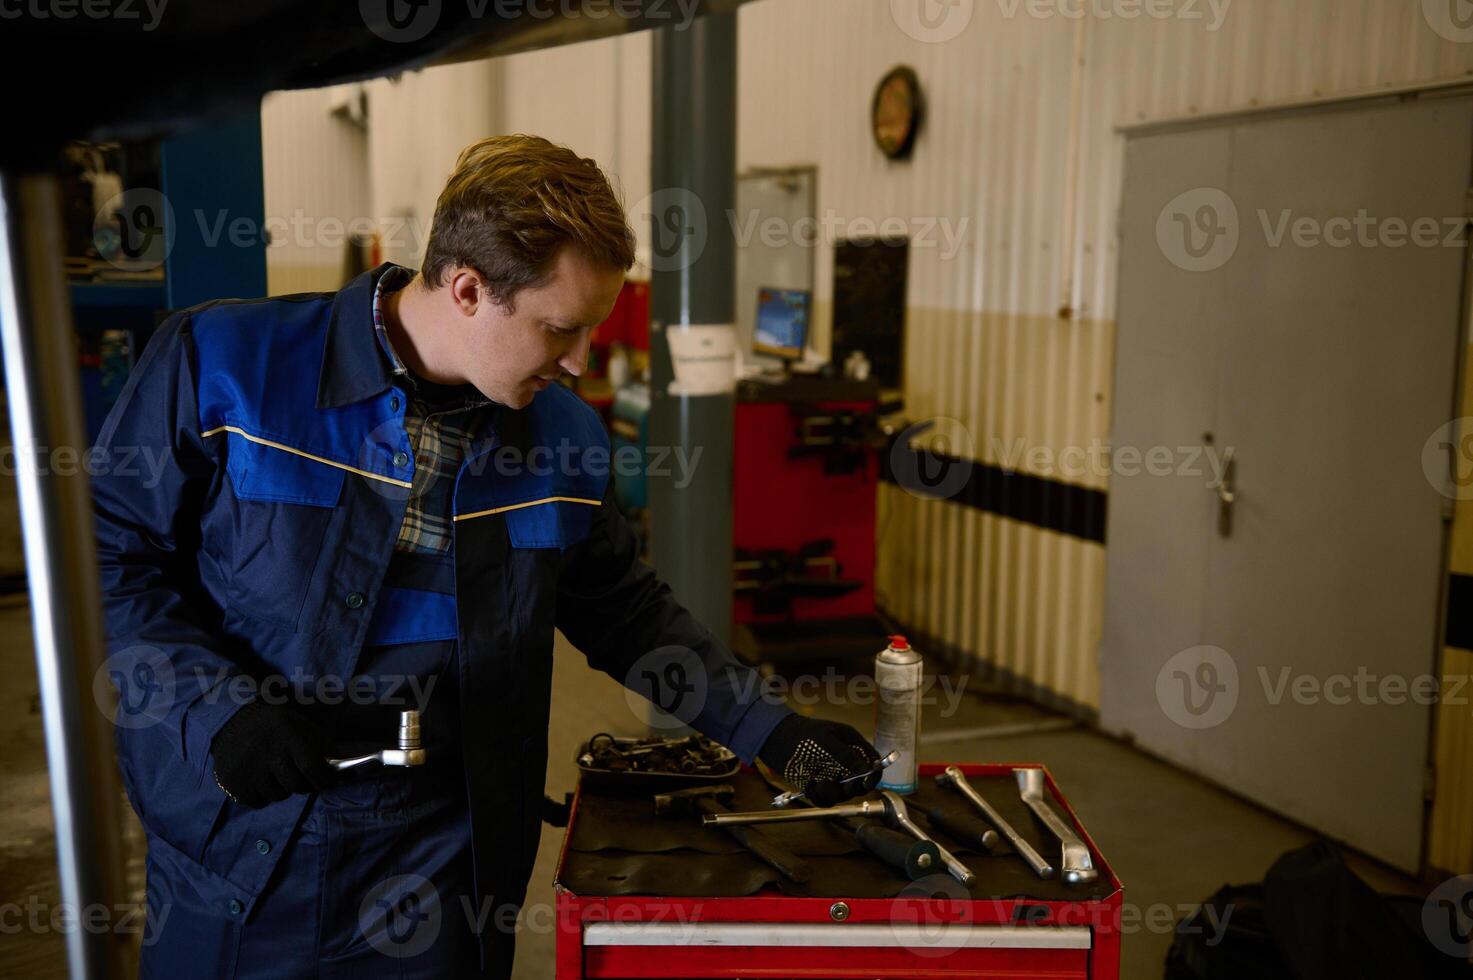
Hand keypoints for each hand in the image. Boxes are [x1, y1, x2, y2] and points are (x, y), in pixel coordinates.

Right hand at [209, 700, 334, 807]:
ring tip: (278, 774)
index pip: (311, 766)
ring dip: (283, 789)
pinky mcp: (232, 782)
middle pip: (295, 785)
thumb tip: (347, 769)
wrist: (233, 721)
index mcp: (287, 735)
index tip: (327, 782)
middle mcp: (267, 752)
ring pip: (278, 796)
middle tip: (302, 778)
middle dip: (304, 785)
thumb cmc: (277, 726)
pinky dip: (264, 796)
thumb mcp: (301, 725)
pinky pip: (258, 802)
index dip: (323, 779)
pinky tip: (261, 780)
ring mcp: (247, 769)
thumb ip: (323, 745)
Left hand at [758, 715, 882, 806]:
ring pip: (842, 795)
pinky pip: (825, 800)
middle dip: (853, 788)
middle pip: (860, 785)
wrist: (777, 738)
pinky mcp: (819, 786)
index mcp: (852, 748)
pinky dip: (818, 797)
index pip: (872, 765)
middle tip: (843, 784)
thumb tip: (867, 769)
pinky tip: (810, 785)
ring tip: (819, 782)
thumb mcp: (828, 740)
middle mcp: (845, 764)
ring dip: (832, 792)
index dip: (873, 776)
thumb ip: (847, 756)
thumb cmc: (803, 732)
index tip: (866, 783)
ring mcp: (832, 776)